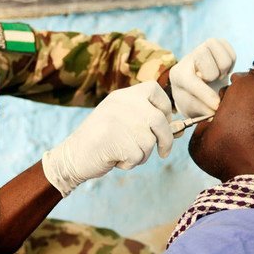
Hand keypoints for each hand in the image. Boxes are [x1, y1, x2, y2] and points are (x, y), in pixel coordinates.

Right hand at [41, 81, 172, 195]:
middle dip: (165, 140)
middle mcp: (121, 104)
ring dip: (142, 155)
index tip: (166, 123)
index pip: (155, 90)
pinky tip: (115, 160)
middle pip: (159, 120)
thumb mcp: (123, 122)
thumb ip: (147, 121)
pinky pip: (138, 156)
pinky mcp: (115, 140)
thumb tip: (180, 129)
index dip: (166, 107)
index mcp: (122, 96)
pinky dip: (130, 163)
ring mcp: (118, 121)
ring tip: (123, 153)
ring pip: (150, 142)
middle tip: (163, 152)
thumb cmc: (102, 141)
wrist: (72, 156)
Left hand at [170, 38, 235, 117]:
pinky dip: (231, 65)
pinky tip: (221, 70)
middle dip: (214, 79)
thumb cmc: (194, 100)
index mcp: (178, 74)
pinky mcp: (217, 44)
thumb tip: (216, 107)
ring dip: (223, 72)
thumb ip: (203, 110)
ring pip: (224, 60)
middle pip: (210, 68)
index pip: (191, 80)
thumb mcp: (193, 109)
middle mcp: (189, 57)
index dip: (206, 94)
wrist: (197, 86)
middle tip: (212, 83)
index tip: (216, 106)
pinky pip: (232, 54)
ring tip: (216, 77)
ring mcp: (203, 47)